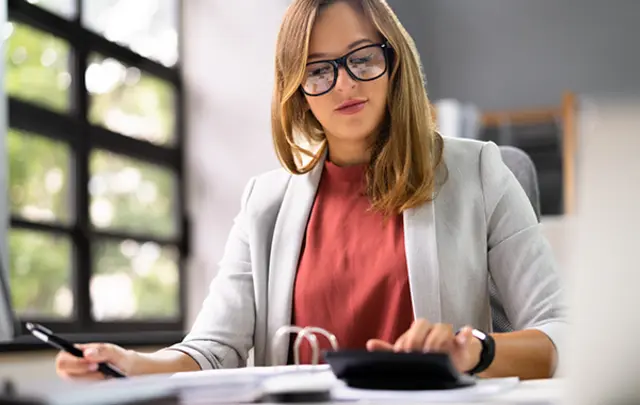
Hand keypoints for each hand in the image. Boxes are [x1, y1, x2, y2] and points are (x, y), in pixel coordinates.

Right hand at [55, 343, 138, 379]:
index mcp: (78, 352)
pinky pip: (84, 389)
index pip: (63, 358)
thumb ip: (102, 350)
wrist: (130, 371)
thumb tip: (87, 353)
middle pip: (65, 373)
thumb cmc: (120, 359)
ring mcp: (79, 377)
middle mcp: (75, 365)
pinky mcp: (85, 386)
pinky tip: (104, 380)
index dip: (73, 363)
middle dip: (83, 373)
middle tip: (99, 370)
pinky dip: (95, 385)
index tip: (93, 365)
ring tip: (105, 374)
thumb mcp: (115, 352)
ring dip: (92, 379)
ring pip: (75, 383)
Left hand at [366, 319, 481, 373]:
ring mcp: (448, 336)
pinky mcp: (463, 342)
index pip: (408, 332)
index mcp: (418, 332)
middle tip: (416, 354)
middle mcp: (431, 330)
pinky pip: (465, 335)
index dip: (404, 343)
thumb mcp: (409, 355)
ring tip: (434, 354)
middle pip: (422, 324)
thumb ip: (389, 351)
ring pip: (442, 328)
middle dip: (417, 340)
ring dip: (437, 341)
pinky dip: (464, 335)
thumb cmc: (431, 356)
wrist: (457, 359)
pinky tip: (463, 335)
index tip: (402, 355)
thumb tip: (370, 344)